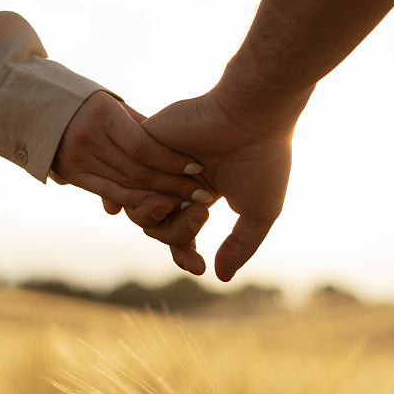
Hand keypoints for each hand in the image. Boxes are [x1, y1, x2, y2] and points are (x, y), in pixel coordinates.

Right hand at [51, 91, 209, 226]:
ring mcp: (77, 158)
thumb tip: (174, 150)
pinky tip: (158, 206)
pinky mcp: (71, 174)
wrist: (34, 105)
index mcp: (102, 114)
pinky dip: (135, 200)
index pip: (143, 146)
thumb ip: (140, 126)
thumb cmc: (86, 101)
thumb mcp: (112, 103)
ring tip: (187, 203)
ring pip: (126, 183)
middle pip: (138, 169)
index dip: (172, 160)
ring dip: (160, 196)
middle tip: (202, 194)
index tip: (197, 166)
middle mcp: (87, 138)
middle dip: (173, 184)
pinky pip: (109, 191)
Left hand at [137, 84, 298, 280]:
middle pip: (155, 226)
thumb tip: (220, 277)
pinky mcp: (143, 142)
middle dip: (177, 233)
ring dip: (164, 216)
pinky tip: (175, 187)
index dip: (183, 254)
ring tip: (194, 203)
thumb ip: (239, 246)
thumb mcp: (258, 213)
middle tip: (202, 213)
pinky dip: (151, 189)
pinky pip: (129, 180)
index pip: (178, 232)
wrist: (254, 115)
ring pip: (138, 208)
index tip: (198, 267)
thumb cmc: (263, 160)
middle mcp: (176, 177)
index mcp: (201, 191)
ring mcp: (159, 161)